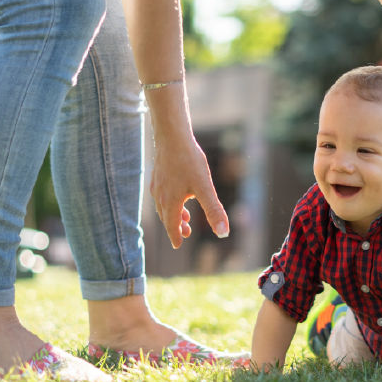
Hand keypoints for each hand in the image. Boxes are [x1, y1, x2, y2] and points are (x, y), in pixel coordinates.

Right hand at [147, 105, 229, 248]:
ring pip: (164, 206)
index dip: (175, 236)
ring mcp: (157, 184)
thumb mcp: (205, 188)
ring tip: (185, 216)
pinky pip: (162, 194)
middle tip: (186, 233)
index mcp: (171, 202)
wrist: (172, 136)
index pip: (172, 225)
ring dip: (174, 214)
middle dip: (176, 227)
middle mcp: (161, 196)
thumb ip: (214, 211)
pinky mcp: (157, 174)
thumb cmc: (189, 161)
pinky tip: (178, 193)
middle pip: (167, 217)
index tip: (178, 245)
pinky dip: (170, 201)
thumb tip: (223, 233)